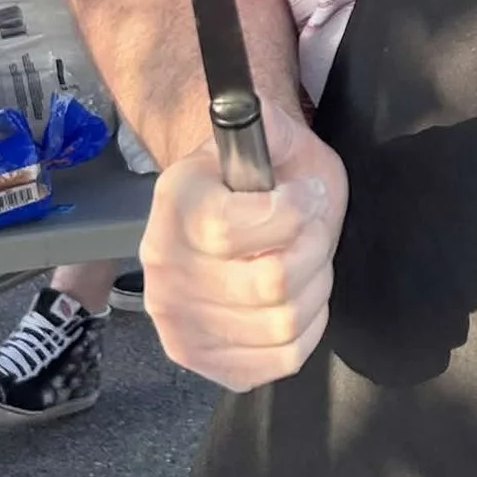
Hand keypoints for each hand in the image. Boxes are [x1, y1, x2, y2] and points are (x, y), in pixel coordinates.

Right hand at [141, 102, 345, 388]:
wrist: (238, 212)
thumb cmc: (265, 174)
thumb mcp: (275, 134)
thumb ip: (268, 122)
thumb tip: (251, 117)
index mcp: (174, 202)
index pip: (230, 231)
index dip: (291, 213)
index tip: (302, 194)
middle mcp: (161, 266)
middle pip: (270, 284)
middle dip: (314, 250)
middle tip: (311, 230)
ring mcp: (176, 320)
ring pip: (283, 323)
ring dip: (315, 288)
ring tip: (303, 261)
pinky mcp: (203, 360)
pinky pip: (282, 358)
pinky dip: (306, 328)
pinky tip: (293, 299)